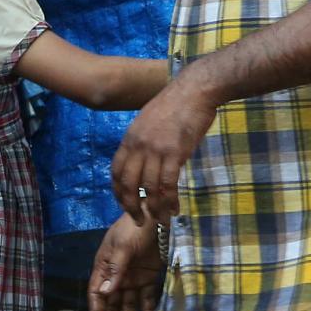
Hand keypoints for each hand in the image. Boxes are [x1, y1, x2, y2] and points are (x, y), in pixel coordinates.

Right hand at [87, 213, 162, 310]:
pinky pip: (147, 298)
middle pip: (112, 304)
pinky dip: (148, 310)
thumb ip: (115, 270)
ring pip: (129, 304)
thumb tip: (105, 293)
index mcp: (104, 267)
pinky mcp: (149, 277)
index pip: (97, 295)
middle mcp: (116, 276)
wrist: (157, 214)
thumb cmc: (134, 227)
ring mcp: (133, 277)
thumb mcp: (122, 247)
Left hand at [108, 73, 219, 222]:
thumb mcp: (149, 121)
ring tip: (161, 220)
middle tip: (139, 220)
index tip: (124, 204)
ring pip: (149, 188)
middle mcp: (138, 145)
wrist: (195, 89)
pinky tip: (174, 209)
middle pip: (128, 184)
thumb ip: (144, 141)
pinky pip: (168, 184)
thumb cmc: (176, 104)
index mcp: (130, 138)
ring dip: (154, 208)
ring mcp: (156, 149)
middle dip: (132, 206)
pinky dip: (170, 200)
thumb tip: (145, 160)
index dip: (118, 191)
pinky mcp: (175, 152)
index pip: (115, 171)